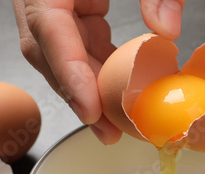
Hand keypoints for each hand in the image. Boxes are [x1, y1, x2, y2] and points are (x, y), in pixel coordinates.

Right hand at [12, 0, 120, 143]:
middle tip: (109, 131)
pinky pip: (83, 50)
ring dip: (90, 95)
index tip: (91, 110)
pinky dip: (100, 75)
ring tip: (115, 124)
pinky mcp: (72, 14)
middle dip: (79, 100)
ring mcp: (55, 12)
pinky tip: (118, 95)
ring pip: (66, 63)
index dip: (69, 75)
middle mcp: (40, 3)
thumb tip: (164, 29)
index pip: (48, 31)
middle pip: (52, 59)